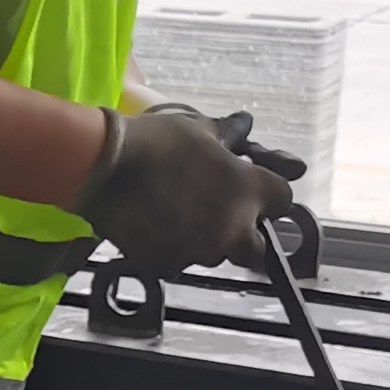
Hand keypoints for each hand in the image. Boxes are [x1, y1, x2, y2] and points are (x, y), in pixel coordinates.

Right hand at [72, 105, 291, 272]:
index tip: (255, 190)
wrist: (106, 168)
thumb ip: (229, 135)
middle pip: (256, 248)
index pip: (283, 201)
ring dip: (208, 241)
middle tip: (223, 217)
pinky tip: (160, 226)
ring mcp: (200, 250)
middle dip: (245, 235)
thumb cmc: (157, 142)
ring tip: (183, 217)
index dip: (269, 196)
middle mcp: (232, 227)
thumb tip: (243, 125)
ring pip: (217, 255)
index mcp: (248, 190)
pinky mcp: (168, 264)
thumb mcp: (199, 129)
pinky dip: (175, 249)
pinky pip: (181, 262)